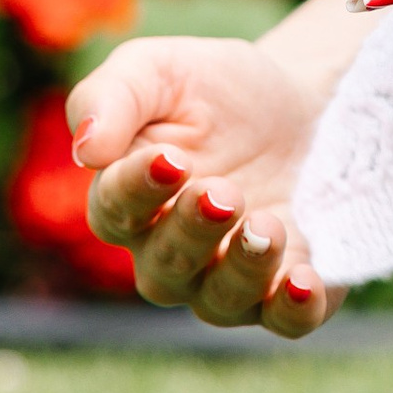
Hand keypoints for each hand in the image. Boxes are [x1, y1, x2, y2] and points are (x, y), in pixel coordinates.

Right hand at [66, 30, 339, 332]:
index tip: (171, 159)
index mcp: (128, 202)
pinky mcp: (289, 291)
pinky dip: (293, 310)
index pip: (115, 210)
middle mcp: (170, 254)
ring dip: (243, 268)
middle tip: (225, 191)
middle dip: (193, 230)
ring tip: (266, 225)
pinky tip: (304, 282)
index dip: (138, 189)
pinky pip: (285, 322)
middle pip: (166, 265)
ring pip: (220, 300)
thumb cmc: (218, 90)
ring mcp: (229, 279)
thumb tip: (86, 148)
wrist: (306, 103)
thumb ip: (112, 97)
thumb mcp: (163, 70)